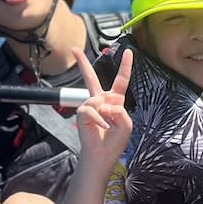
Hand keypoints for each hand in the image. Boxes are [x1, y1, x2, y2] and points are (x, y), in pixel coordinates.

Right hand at [74, 45, 133, 166]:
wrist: (103, 154)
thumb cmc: (115, 140)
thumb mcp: (126, 123)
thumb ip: (120, 109)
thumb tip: (103, 104)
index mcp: (115, 101)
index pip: (121, 81)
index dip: (125, 66)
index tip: (128, 51)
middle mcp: (101, 100)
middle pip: (91, 78)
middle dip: (82, 63)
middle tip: (74, 49)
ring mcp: (90, 105)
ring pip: (100, 100)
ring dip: (107, 114)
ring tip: (107, 126)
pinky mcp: (82, 112)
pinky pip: (93, 110)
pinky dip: (100, 120)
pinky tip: (102, 127)